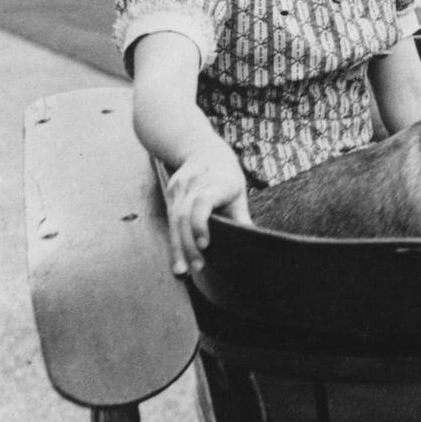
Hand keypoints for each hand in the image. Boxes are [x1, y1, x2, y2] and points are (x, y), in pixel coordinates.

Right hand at [163, 148, 250, 275]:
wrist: (202, 150)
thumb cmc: (226, 176)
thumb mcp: (239, 193)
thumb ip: (241, 217)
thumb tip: (250, 242)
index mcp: (217, 181)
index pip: (203, 202)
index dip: (201, 224)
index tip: (205, 244)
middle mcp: (195, 183)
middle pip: (185, 216)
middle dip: (189, 245)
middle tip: (196, 268)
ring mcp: (179, 187)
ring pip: (174, 220)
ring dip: (178, 248)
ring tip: (182, 271)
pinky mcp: (170, 193)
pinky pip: (170, 220)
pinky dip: (174, 240)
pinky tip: (177, 259)